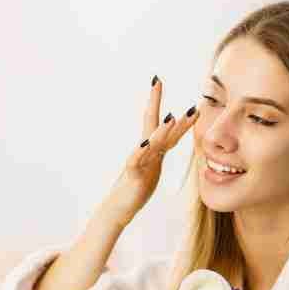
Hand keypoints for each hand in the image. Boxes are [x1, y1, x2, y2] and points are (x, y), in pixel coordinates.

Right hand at [104, 76, 198, 226]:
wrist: (117, 208)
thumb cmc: (135, 188)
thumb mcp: (152, 166)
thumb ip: (158, 150)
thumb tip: (168, 137)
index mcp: (152, 149)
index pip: (160, 122)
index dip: (163, 103)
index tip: (160, 82)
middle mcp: (144, 151)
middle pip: (152, 124)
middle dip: (154, 102)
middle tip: (157, 81)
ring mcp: (138, 162)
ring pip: (150, 143)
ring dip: (161, 130)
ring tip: (171, 117)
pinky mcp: (133, 176)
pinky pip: (137, 162)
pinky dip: (141, 152)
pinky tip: (146, 143)